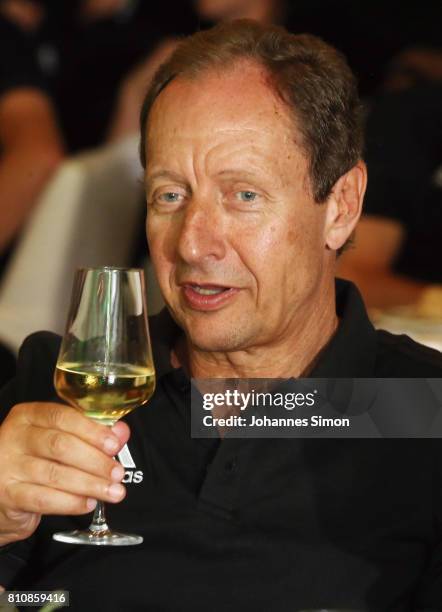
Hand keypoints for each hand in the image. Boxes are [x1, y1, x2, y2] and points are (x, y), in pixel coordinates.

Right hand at [0, 402, 129, 545]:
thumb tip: (121, 432)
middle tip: (117, 473)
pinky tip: (89, 503)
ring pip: (55, 474)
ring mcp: (7, 466)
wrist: (1, 493)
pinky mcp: (8, 494)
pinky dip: (71, 502)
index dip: (91, 430)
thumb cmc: (35, 459)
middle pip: (60, 445)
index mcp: (28, 416)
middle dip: (95, 460)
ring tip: (111, 491)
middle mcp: (14, 437)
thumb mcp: (59, 439)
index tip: (114, 444)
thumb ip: (91, 433)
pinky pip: (44, 499)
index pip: (62, 417)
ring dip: (89, 484)